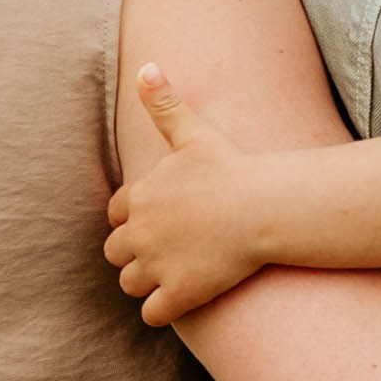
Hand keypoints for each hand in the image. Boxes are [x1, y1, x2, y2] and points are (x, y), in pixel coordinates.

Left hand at [105, 67, 271, 324]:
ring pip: (129, 284)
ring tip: (172, 276)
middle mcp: (139, 232)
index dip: (133, 219)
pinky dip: (160, 310)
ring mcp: (157, 265)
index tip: (160, 221)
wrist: (265, 205)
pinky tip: (181, 300)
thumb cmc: (232, 167)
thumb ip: (164, 103)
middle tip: (166, 252)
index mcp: (138, 196)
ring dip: (145, 283)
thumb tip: (146, 66)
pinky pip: (151, 313)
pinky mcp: (179, 293)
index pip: (115, 216)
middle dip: (134, 254)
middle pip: (115, 253)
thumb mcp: (194, 131)